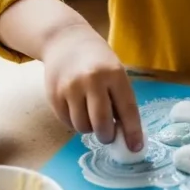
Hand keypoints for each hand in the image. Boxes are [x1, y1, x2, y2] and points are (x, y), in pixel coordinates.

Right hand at [41, 23, 142, 148]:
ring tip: (91, 115)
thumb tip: (125, 134)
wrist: (65, 41)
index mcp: (114, 74)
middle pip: (102, 123)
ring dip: (90, 128)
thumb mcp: (115, 71)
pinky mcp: (53, 95)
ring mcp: (70, 88)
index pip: (127, 109)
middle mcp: (91, 80)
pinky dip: (75, 122)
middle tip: (108, 134)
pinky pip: (67, 122)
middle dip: (107, 136)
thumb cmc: (97, 60)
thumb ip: (120, 99)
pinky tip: (78, 108)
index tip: (135, 148)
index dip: (132, 131)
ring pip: (83, 126)